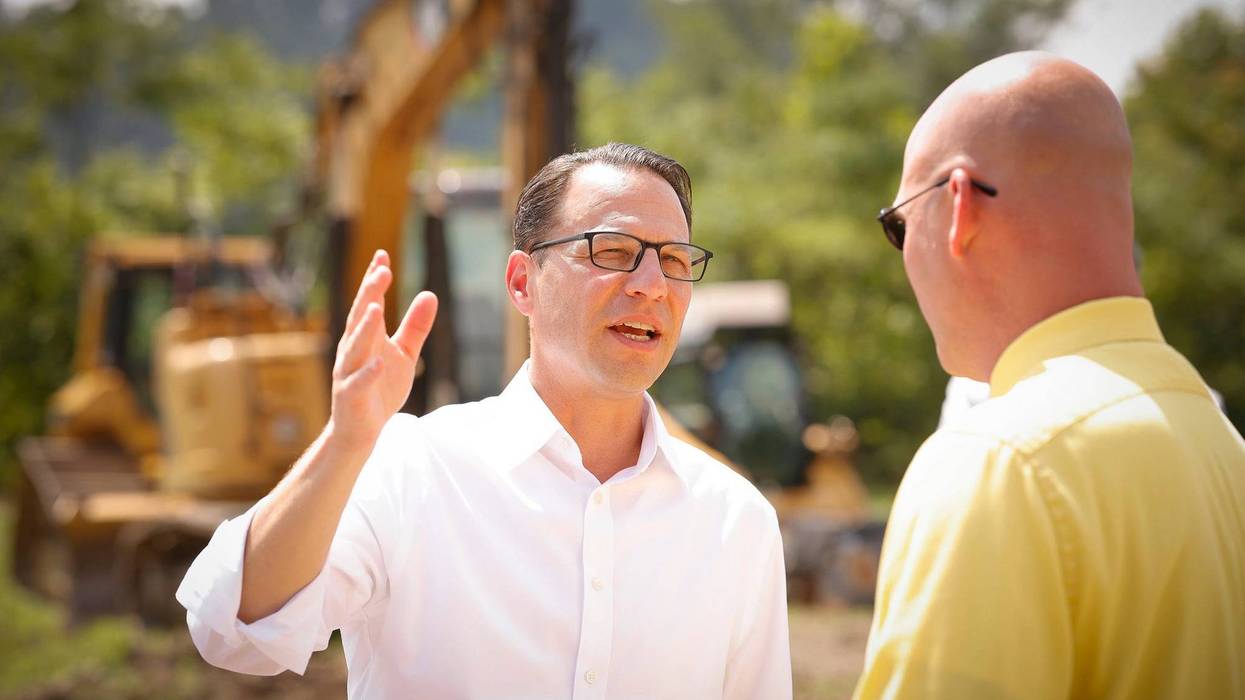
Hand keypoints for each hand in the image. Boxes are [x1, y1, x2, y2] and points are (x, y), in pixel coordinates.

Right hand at [327, 249, 437, 453]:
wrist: (361, 430)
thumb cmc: (380, 388)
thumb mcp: (404, 354)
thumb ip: (415, 326)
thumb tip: (430, 294)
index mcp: (365, 337)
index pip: (369, 303)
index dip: (374, 281)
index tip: (382, 256)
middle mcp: (353, 350)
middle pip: (360, 318)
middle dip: (369, 295)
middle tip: (380, 272)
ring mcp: (349, 373)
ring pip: (355, 347)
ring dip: (365, 328)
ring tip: (376, 308)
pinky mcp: (351, 396)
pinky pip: (359, 383)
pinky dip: (369, 373)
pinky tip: (379, 362)